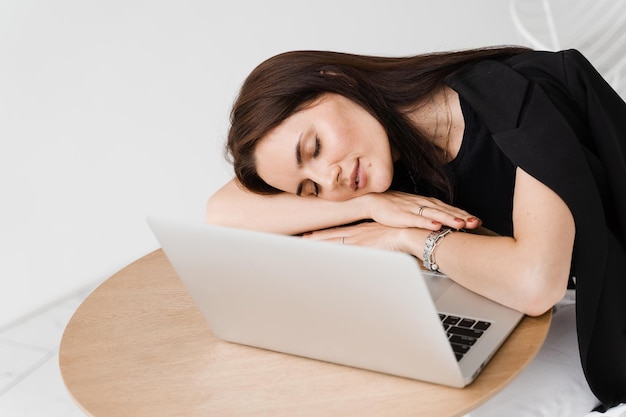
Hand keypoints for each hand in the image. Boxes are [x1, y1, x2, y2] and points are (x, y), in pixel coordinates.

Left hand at [303, 221, 413, 252]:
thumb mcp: (388, 236)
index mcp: (364, 230)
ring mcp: (358, 239)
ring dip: (320, 242)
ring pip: (334, 240)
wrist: (409, 233)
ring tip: (305, 242)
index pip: (341, 231)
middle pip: (333, 234)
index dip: (327, 233)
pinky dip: (331, 250)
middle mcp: (358, 233)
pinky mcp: (362, 246)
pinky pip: (342, 248)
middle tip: (303, 237)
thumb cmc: (404, 234)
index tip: (315, 233)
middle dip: (318, 236)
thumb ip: (381, 241)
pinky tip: (321, 253)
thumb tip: (380, 245)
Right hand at [361, 191, 480, 230]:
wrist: (374, 200)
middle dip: (462, 217)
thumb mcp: (415, 210)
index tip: (477, 221)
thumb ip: (430, 215)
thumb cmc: (395, 207)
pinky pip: (416, 219)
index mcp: (427, 203)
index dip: (463, 214)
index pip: (449, 208)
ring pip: (434, 214)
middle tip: (476, 223)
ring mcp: (412, 209)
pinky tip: (436, 225)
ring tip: (461, 224)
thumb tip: (445, 224)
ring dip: (448, 218)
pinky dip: (427, 222)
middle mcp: (422, 204)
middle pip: (445, 210)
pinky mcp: (401, 216)